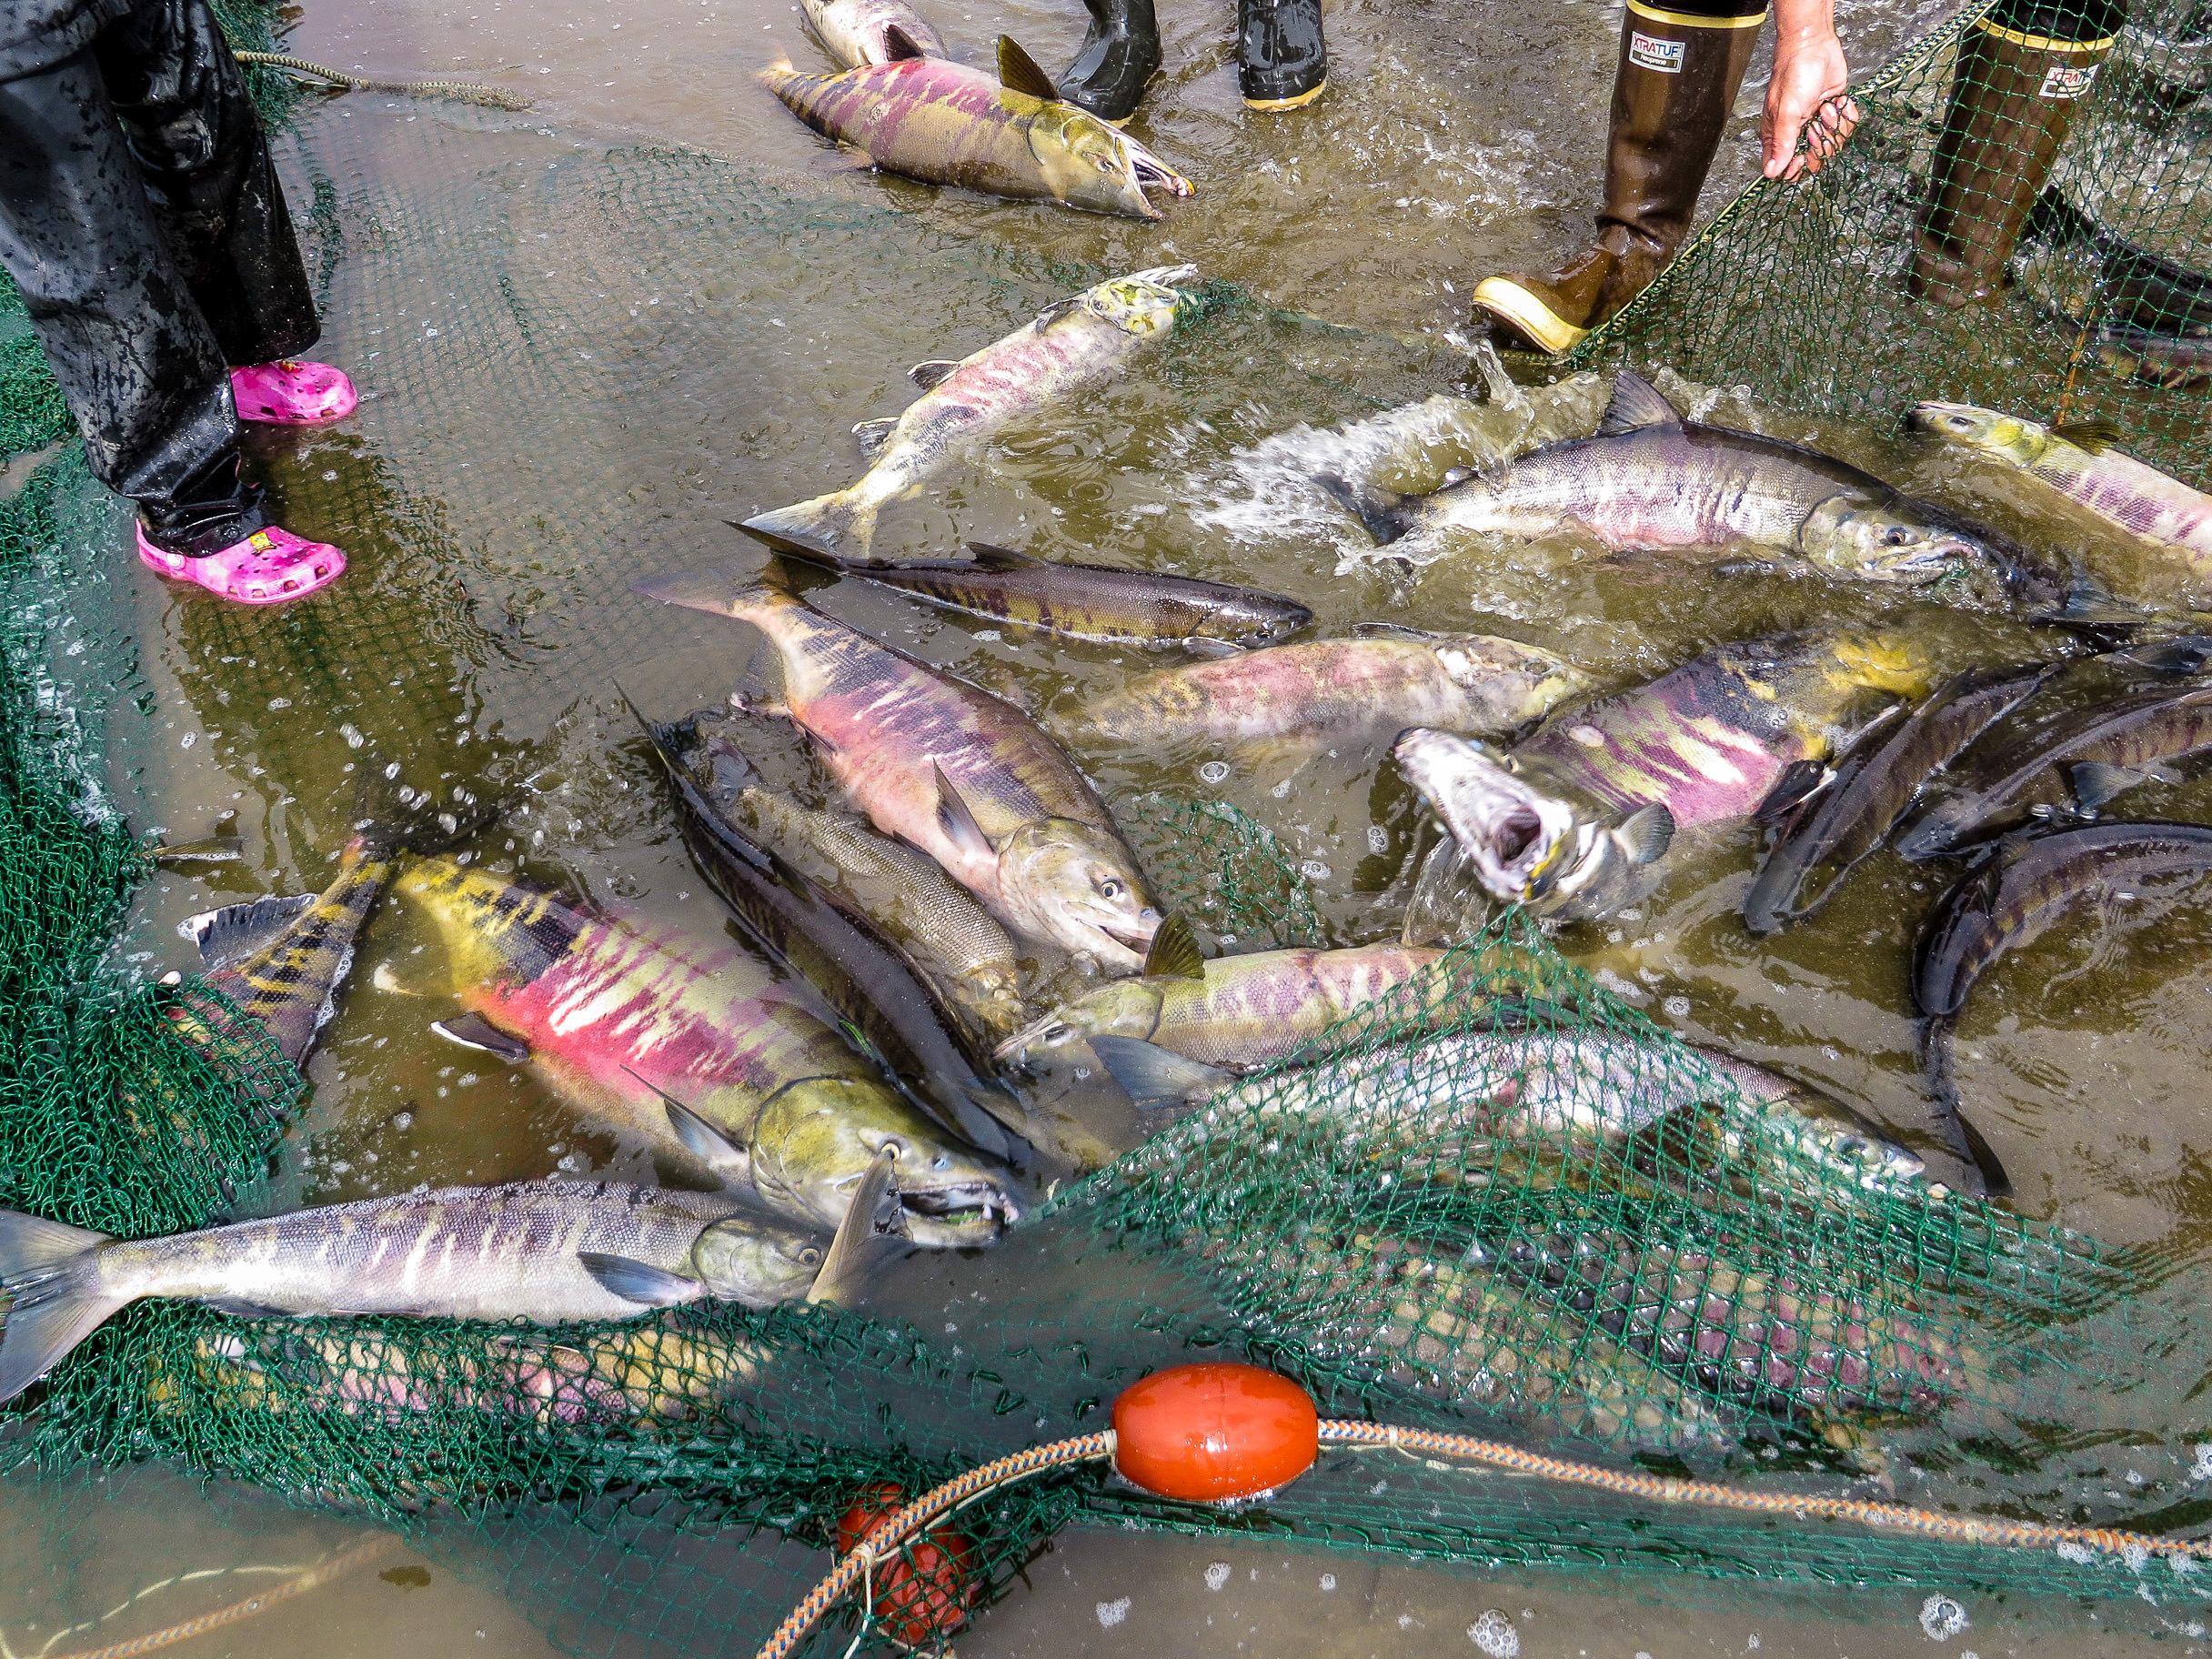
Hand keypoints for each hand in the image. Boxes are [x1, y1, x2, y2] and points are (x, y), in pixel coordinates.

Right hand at [1761, 23, 1858, 179]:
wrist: (1815, 45)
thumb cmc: (1795, 74)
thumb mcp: (1787, 112)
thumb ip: (1782, 144)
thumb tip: (1771, 172)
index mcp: (1779, 136)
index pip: (1786, 168)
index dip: (1798, 166)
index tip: (1804, 153)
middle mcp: (1797, 132)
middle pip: (1814, 158)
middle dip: (1822, 142)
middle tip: (1817, 122)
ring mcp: (1817, 122)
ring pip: (1833, 142)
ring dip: (1835, 124)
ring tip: (1826, 106)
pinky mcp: (1834, 111)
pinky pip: (1846, 125)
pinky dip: (1847, 114)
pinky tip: (1838, 101)